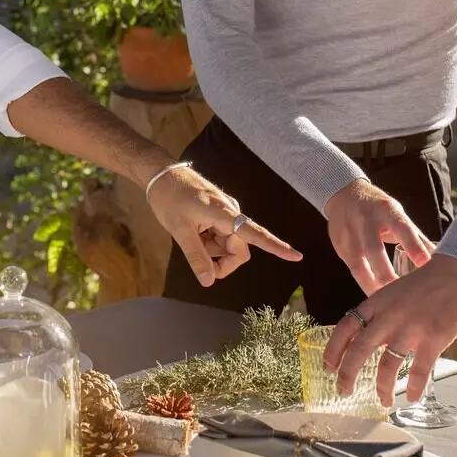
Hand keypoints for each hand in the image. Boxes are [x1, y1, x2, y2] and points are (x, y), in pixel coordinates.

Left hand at [145, 165, 301, 285]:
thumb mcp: (179, 231)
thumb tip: (209, 282)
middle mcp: (231, 213)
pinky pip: (221, 236)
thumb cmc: (168, 199)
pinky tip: (194, 230)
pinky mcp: (220, 214)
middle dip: (221, 259)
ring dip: (212, 249)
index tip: (296, 256)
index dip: (276, 247)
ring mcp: (226, 213)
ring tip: (192, 234)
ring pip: (228, 244)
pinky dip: (209, 240)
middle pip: (239, 249)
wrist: (160, 175)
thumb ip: (196, 257)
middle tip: (198, 259)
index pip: (254, 234)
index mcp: (223, 214)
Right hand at [323, 179, 434, 294]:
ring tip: (385, 301)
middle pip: (374, 249)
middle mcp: (366, 219)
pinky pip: (350, 267)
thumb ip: (417, 237)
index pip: (402, 228)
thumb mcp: (399, 216)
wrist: (345, 194)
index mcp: (387, 211)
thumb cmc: (380, 210)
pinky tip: (372, 295)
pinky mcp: (338, 243)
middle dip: (385, 273)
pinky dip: (362, 282)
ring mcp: (349, 231)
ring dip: (371, 282)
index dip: (412, 245)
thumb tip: (442, 257)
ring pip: (358, 262)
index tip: (424, 263)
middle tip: (400, 294)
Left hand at [323, 254, 456, 404]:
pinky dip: (414, 388)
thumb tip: (364, 336)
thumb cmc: (424, 284)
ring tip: (383, 401)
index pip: (345, 327)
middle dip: (348, 375)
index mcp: (376, 303)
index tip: (327, 367)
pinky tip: (411, 397)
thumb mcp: (392, 292)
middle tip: (343, 391)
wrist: (456, 274)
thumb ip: (379, 313)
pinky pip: (419, 371)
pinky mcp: (433, 339)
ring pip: (388, 365)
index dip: (333, 350)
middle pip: (359, 350)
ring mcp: (410, 328)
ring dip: (383, 388)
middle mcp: (388, 317)